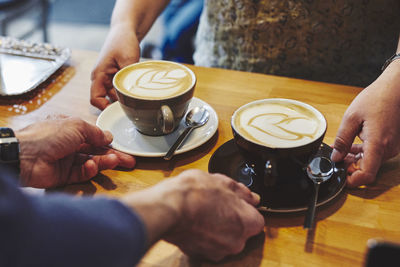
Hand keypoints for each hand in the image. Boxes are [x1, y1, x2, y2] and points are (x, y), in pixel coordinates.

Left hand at [16, 116, 135, 187]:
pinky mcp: (63, 176)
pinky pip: (81, 173)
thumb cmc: (49, 135)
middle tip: (129, 161)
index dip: (107, 141)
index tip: (120, 146)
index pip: (93, 136)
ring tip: (116, 162)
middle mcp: (68, 144)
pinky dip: (89, 170)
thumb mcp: (76, 126)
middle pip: (95, 151)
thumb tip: (109, 136)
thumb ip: (95, 132)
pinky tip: (92, 166)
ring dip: (104, 162)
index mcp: (69, 129)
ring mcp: (66, 160)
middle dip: (113, 156)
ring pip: (91, 162)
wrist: (24, 156)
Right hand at [90, 23, 140, 109]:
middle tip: (132, 105)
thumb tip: (132, 93)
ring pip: (114, 96)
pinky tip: (136, 90)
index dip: (104, 107)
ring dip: (123, 98)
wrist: (125, 31)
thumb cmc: (123, 41)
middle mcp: (101, 79)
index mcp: (98, 75)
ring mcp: (108, 79)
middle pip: (105, 100)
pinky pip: (119, 90)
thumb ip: (128, 77)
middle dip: (117, 104)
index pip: (95, 99)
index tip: (118, 108)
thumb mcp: (128, 58)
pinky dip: (126, 91)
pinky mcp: (115, 78)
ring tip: (136, 97)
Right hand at [121, 169, 264, 261]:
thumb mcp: (222, 182)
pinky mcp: (199, 254)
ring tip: (203, 210)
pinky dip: (202, 235)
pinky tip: (194, 220)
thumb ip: (241, 192)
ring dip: (216, 227)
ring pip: (223, 238)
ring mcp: (217, 251)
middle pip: (240, 231)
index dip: (246, 209)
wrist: (169, 209)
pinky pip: (206, 244)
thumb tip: (251, 197)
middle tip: (217, 203)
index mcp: (247, 223)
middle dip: (231, 219)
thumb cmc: (195, 194)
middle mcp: (236, 242)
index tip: (237, 203)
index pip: (257, 219)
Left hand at [331, 60, 399, 186]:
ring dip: (355, 159)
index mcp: (378, 144)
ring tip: (340, 150)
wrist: (396, 89)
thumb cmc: (377, 98)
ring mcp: (392, 147)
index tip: (341, 179)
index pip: (367, 174)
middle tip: (335, 159)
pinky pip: (376, 154)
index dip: (353, 181)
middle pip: (367, 169)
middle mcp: (388, 149)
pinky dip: (363, 152)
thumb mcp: (351, 117)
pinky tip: (351, 145)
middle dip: (350, 167)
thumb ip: (342, 139)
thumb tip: (336, 157)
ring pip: (371, 162)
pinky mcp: (392, 143)